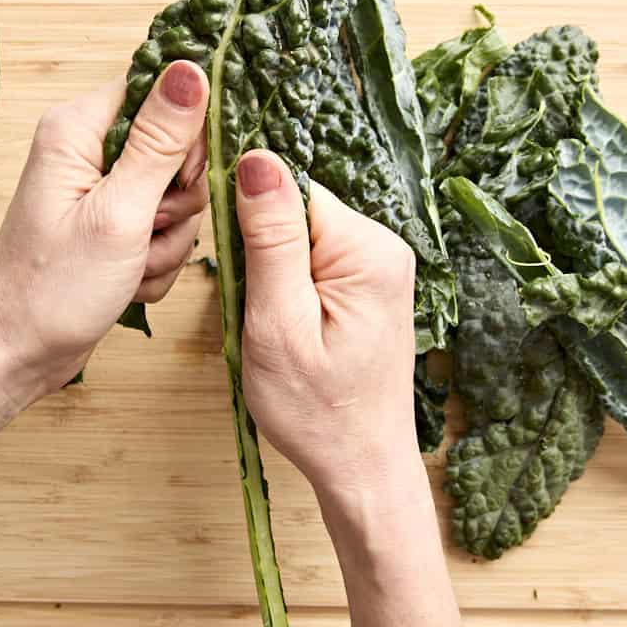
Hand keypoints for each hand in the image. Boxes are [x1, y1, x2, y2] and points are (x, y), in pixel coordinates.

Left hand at [0, 61, 209, 416]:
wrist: (18, 355)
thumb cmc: (53, 291)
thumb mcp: (119, 213)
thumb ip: (161, 141)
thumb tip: (192, 70)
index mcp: (77, 129)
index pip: (159, 91)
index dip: (184, 135)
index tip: (175, 179)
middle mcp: (86, 150)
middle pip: (176, 149)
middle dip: (176, 202)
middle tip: (145, 231)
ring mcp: (99, 191)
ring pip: (176, 197)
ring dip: (166, 241)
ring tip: (129, 265)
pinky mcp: (110, 225)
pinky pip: (163, 231)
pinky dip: (154, 261)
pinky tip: (126, 281)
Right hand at [234, 150, 419, 499]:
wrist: (361, 467)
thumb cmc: (317, 411)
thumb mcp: (278, 323)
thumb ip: (270, 239)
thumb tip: (258, 159)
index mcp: (368, 249)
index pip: (290, 191)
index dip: (251, 224)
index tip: (242, 275)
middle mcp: (385, 246)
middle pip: (295, 212)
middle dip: (262, 255)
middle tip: (257, 313)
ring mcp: (381, 266)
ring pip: (299, 238)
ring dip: (273, 277)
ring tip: (275, 329)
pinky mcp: (370, 286)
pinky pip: (313, 262)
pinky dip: (288, 290)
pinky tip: (291, 330)